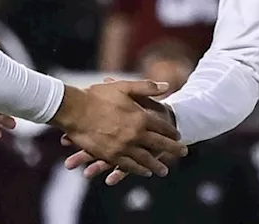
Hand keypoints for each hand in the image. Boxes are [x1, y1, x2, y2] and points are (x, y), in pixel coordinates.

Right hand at [50, 79, 186, 177]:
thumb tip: (167, 86)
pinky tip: (145, 172)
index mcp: (140, 117)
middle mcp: (136, 134)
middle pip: (159, 145)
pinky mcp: (110, 155)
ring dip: (157, 165)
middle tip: (183, 153)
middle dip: (173, 150)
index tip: (178, 136)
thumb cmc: (98, 95)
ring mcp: (124, 147)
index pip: (162, 127)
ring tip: (164, 170)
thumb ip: (147, 87)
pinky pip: (129, 166)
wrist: (75, 109)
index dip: (171, 132)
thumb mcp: (124, 87)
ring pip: (146, 160)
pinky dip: (139, 170)